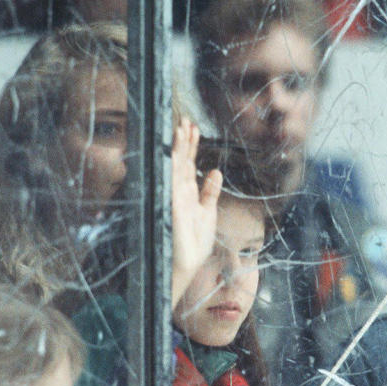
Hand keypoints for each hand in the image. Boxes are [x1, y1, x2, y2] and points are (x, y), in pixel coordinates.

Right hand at [171, 117, 221, 304]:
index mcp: (187, 193)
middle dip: (184, 141)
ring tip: (182, 128)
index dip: (191, 146)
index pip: (188, 164)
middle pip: (181, 161)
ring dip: (178, 148)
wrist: (186, 264)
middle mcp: (177, 192)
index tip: (194, 128)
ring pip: (175, 167)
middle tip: (186, 121)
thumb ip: (210, 192)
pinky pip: (172, 182)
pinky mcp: (171, 206)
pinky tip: (175, 153)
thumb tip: (215, 171)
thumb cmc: (194, 243)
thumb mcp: (207, 212)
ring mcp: (173, 198)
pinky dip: (173, 167)